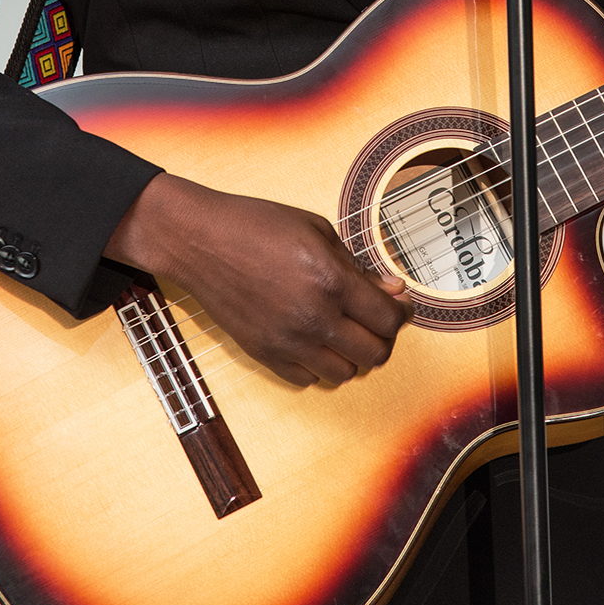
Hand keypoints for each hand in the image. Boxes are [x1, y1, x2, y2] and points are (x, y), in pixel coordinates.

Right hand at [104, 173, 411, 388]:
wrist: (201, 241)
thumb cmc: (257, 225)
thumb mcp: (318, 230)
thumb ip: (357, 265)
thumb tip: (392, 290)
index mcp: (331, 280)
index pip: (388, 319)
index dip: (402, 314)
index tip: (399, 305)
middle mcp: (313, 318)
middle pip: (375, 354)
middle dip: (384, 337)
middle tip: (376, 320)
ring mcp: (288, 341)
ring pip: (345, 373)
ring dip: (353, 355)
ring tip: (345, 331)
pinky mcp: (265, 354)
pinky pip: (309, 379)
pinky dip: (320, 364)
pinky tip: (315, 339)